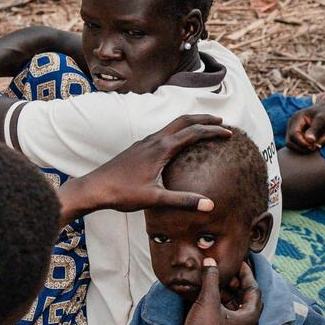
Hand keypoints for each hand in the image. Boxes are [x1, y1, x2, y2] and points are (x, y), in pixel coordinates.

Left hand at [63, 114, 232, 216]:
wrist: (94, 188)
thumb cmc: (122, 193)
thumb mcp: (155, 199)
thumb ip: (183, 200)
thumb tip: (210, 205)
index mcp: (161, 148)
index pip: (194, 133)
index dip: (213, 131)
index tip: (229, 133)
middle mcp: (154, 140)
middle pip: (184, 121)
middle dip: (204, 119)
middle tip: (222, 120)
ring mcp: (145, 142)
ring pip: (173, 125)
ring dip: (191, 123)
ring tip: (205, 127)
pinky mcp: (139, 147)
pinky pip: (164, 132)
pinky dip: (179, 131)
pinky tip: (179, 142)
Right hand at [178, 261, 262, 324]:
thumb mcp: (208, 300)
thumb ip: (211, 278)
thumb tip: (210, 261)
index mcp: (249, 317)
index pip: (254, 289)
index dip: (247, 274)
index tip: (240, 262)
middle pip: (247, 298)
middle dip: (238, 283)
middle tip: (228, 271)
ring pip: (236, 306)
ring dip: (229, 293)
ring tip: (218, 281)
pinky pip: (227, 314)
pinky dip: (221, 303)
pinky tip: (210, 295)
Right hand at [284, 95, 324, 152]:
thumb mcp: (323, 120)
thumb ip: (316, 129)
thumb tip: (309, 140)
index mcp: (296, 118)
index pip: (293, 135)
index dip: (303, 143)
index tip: (316, 145)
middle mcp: (291, 125)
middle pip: (290, 143)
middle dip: (304, 147)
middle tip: (319, 145)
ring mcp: (292, 130)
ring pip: (294, 146)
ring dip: (307, 148)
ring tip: (320, 142)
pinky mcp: (297, 136)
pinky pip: (299, 146)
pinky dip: (309, 147)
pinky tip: (319, 142)